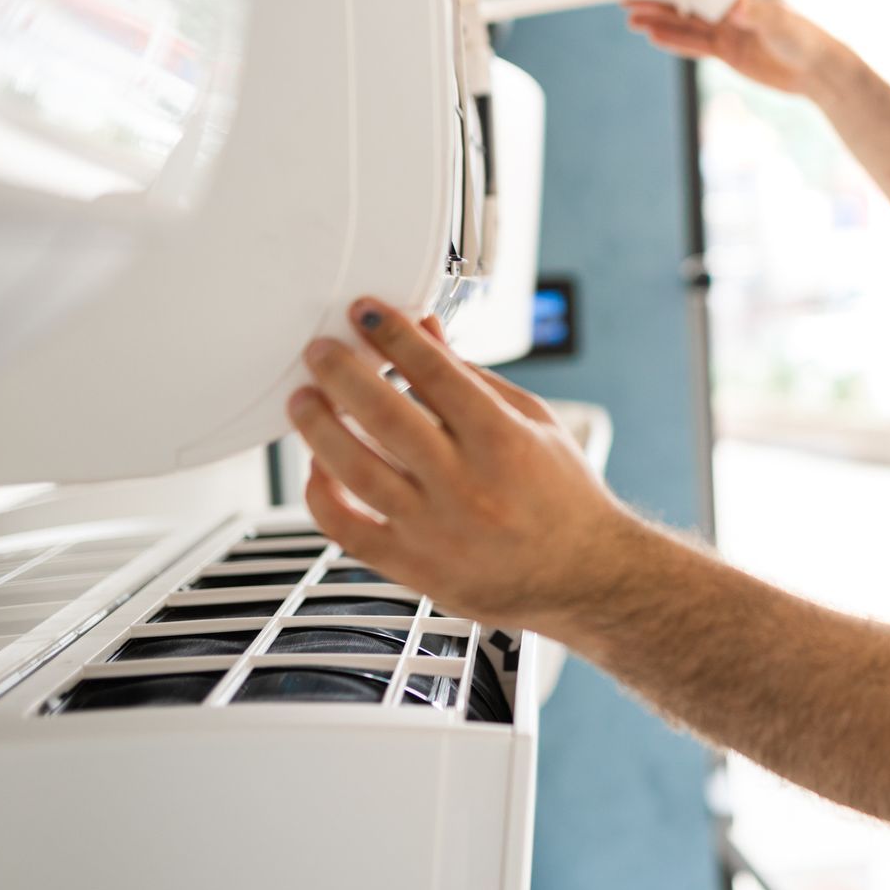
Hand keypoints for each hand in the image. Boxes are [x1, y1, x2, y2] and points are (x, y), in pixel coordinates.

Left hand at [287, 300, 633, 632]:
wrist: (584, 577)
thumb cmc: (564, 497)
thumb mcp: (534, 423)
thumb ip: (473, 377)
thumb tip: (425, 332)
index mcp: (503, 441)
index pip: (435, 373)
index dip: (394, 335)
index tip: (366, 312)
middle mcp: (467, 485)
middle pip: (386, 415)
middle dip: (343, 372)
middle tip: (320, 350)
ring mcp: (436, 530)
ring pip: (355, 470)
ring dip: (319, 428)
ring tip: (304, 400)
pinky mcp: (415, 567)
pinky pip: (348, 530)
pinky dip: (321, 496)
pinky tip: (317, 468)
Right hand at [623, 0, 838, 95]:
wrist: (817, 73)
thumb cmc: (806, 39)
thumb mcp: (781, 25)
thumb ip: (757, 15)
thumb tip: (735, 7)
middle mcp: (732, 5)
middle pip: (689, 0)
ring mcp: (727, 28)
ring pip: (687, 24)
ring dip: (660, 21)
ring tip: (631, 20)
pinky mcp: (727, 50)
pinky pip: (696, 46)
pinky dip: (675, 42)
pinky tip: (653, 37)